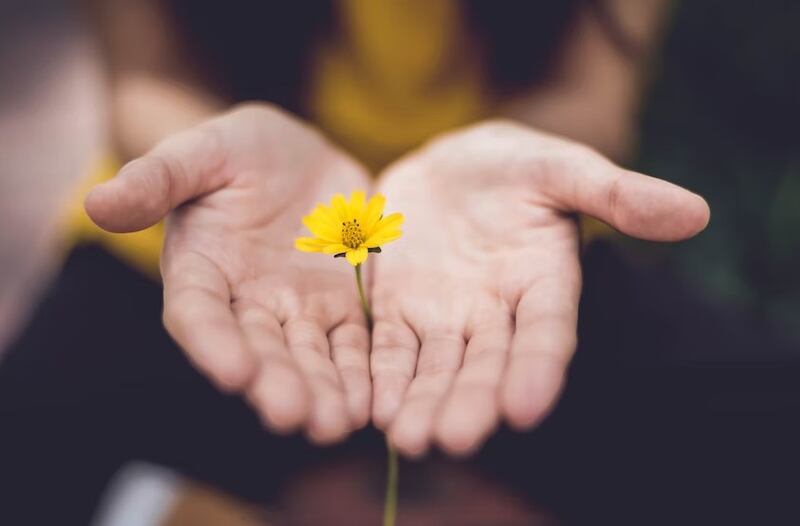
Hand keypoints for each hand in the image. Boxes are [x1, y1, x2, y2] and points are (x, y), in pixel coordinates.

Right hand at [86, 104, 371, 443]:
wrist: (297, 156)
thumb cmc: (237, 151)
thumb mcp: (200, 152)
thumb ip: (157, 179)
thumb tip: (96, 201)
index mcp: (201, 270)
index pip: (199, 314)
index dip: (213, 343)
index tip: (233, 372)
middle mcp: (246, 303)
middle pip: (259, 350)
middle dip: (276, 383)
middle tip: (294, 416)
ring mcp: (297, 309)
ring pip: (309, 357)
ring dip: (323, 392)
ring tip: (337, 423)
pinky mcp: (342, 306)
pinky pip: (353, 344)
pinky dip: (362, 372)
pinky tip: (373, 401)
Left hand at [370, 121, 709, 455]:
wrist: (448, 166)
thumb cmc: (514, 165)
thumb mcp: (561, 168)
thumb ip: (616, 193)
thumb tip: (696, 213)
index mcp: (544, 282)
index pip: (547, 333)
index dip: (538, 368)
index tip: (525, 408)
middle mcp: (496, 312)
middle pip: (486, 364)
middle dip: (471, 401)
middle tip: (454, 439)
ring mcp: (445, 316)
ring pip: (436, 368)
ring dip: (423, 403)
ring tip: (409, 439)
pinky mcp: (398, 310)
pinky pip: (389, 349)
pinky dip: (383, 377)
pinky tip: (373, 408)